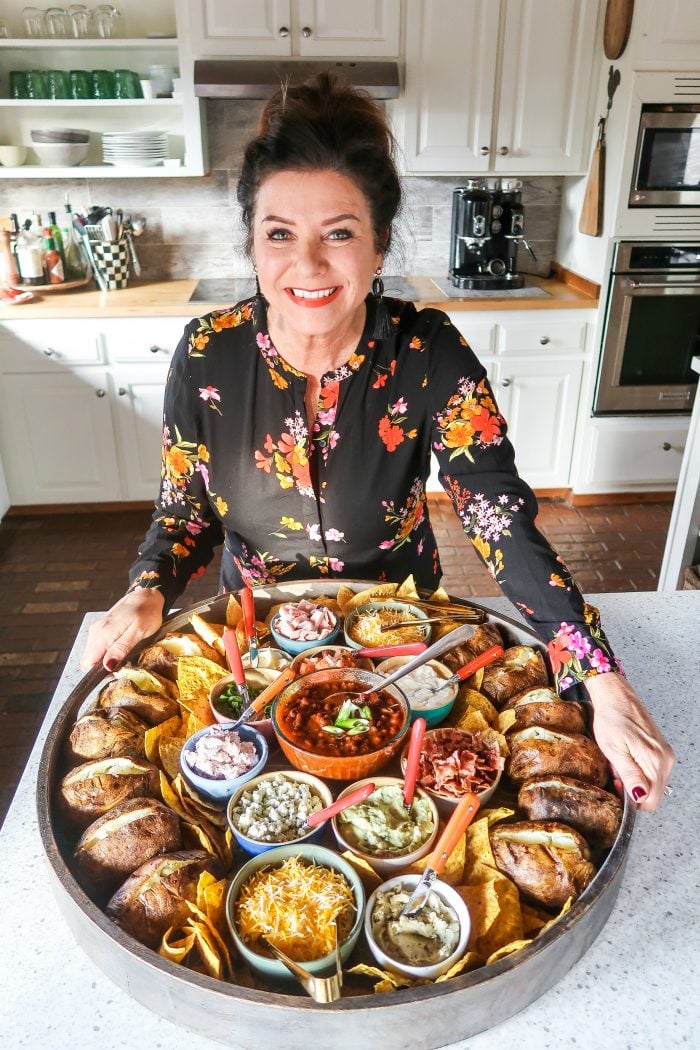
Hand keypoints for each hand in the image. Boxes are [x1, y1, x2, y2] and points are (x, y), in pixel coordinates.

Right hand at [80, 589, 164, 672]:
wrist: (147, 594)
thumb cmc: (147, 612)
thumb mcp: (138, 632)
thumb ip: (121, 648)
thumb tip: (107, 666)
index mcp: (103, 634)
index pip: (87, 663)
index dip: (98, 673)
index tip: (114, 673)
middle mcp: (96, 632)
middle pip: (89, 660)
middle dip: (103, 667)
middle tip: (124, 663)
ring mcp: (97, 629)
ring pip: (94, 653)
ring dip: (106, 658)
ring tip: (126, 653)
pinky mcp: (102, 628)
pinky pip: (99, 645)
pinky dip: (108, 650)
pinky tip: (122, 645)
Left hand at [586, 671, 674, 811]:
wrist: (615, 696)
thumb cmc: (612, 718)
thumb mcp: (614, 750)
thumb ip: (630, 776)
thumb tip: (641, 797)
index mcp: (655, 761)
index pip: (651, 800)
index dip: (633, 799)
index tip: (619, 785)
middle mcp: (665, 758)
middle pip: (654, 793)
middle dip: (634, 789)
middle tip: (617, 772)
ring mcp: (665, 753)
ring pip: (653, 782)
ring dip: (636, 779)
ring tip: (621, 762)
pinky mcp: (661, 749)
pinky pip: (653, 771)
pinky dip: (640, 770)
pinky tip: (628, 758)